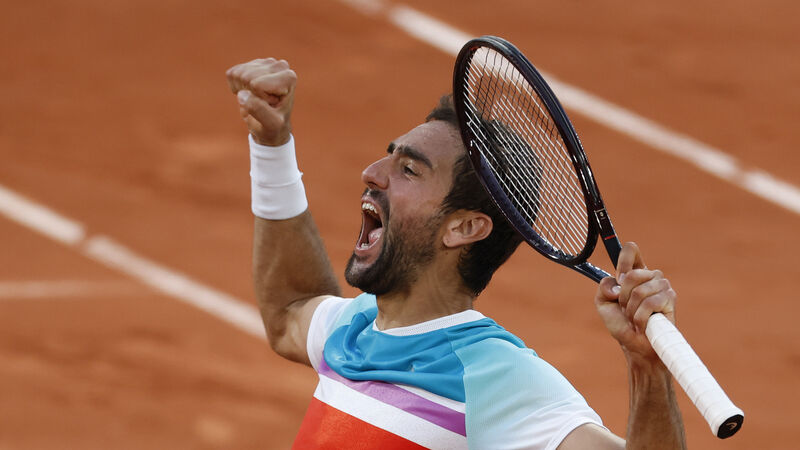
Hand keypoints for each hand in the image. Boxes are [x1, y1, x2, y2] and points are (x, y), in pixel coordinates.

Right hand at [226, 58, 296, 145]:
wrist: (270, 126)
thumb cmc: (274, 126)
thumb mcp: (270, 124)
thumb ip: (259, 110)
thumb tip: (242, 94)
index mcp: (289, 77)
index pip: (257, 84)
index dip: (260, 99)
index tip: (271, 105)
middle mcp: (279, 65)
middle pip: (247, 77)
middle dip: (251, 94)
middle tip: (263, 103)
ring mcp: (265, 63)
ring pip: (238, 74)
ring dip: (243, 90)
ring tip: (257, 98)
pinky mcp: (250, 65)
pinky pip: (232, 74)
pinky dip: (236, 87)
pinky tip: (249, 93)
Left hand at [594, 242, 676, 362]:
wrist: (634, 345)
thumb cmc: (621, 323)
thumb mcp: (603, 303)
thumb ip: (604, 288)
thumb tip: (617, 284)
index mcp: (634, 273)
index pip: (631, 251)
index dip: (623, 260)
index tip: (619, 278)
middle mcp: (650, 276)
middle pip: (632, 274)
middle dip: (623, 297)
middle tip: (626, 309)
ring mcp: (662, 286)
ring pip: (640, 290)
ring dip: (632, 309)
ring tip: (635, 318)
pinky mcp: (670, 298)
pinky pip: (650, 303)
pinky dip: (640, 317)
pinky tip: (643, 324)